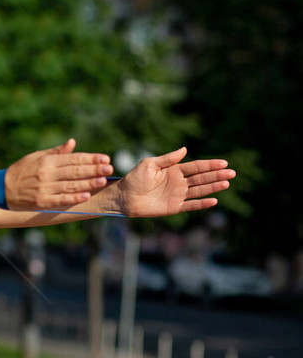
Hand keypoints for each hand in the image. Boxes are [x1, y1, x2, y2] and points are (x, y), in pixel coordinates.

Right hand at [5, 139, 112, 209]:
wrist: (2, 188)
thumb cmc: (22, 170)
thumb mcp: (36, 156)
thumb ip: (56, 151)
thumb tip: (72, 142)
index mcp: (47, 160)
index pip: (73, 158)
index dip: (90, 158)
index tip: (105, 158)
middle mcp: (47, 173)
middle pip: (75, 171)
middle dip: (94, 169)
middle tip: (109, 168)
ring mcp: (45, 188)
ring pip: (71, 185)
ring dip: (88, 183)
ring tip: (102, 181)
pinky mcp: (42, 201)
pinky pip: (61, 199)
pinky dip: (74, 198)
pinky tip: (86, 196)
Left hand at [117, 147, 235, 217]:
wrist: (125, 197)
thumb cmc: (134, 179)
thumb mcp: (149, 164)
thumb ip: (167, 159)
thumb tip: (185, 149)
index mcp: (174, 170)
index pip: (196, 166)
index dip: (209, 165)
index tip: (223, 162)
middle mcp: (179, 182)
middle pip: (201, 178)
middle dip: (216, 175)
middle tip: (232, 172)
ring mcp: (178, 195)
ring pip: (200, 190)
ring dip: (213, 187)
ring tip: (227, 183)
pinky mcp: (175, 207)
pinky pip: (191, 205)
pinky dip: (202, 203)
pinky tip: (214, 200)